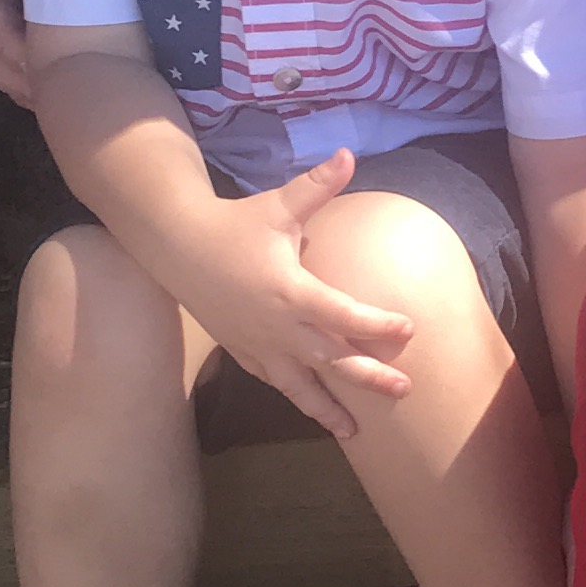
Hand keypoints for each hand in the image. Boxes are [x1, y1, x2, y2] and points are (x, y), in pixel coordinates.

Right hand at [192, 153, 416, 441]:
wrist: (177, 246)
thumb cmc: (234, 224)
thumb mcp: (277, 204)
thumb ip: (317, 186)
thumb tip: (347, 155)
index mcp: (289, 290)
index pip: (343, 315)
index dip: (377, 324)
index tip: (408, 329)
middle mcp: (276, 326)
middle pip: (330, 360)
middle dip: (369, 377)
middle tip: (405, 390)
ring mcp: (258, 344)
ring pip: (299, 385)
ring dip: (328, 408)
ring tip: (355, 431)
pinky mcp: (243, 351)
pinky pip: (275, 381)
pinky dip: (297, 397)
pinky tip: (315, 411)